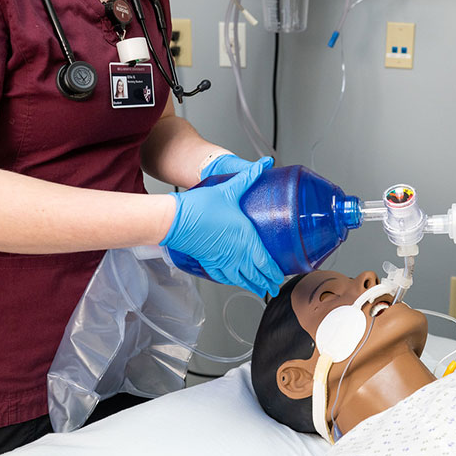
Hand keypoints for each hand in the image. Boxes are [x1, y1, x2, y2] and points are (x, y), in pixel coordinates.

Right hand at [162, 156, 282, 296]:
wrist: (175, 220)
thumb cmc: (200, 206)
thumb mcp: (229, 189)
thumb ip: (249, 177)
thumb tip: (265, 163)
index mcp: (245, 237)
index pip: (264, 261)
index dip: (273, 272)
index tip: (280, 276)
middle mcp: (235, 252)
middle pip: (254, 273)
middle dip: (266, 282)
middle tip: (274, 287)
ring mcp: (221, 259)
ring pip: (239, 278)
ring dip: (251, 285)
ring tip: (260, 291)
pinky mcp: (207, 260)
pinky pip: (222, 275)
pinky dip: (231, 280)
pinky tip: (234, 281)